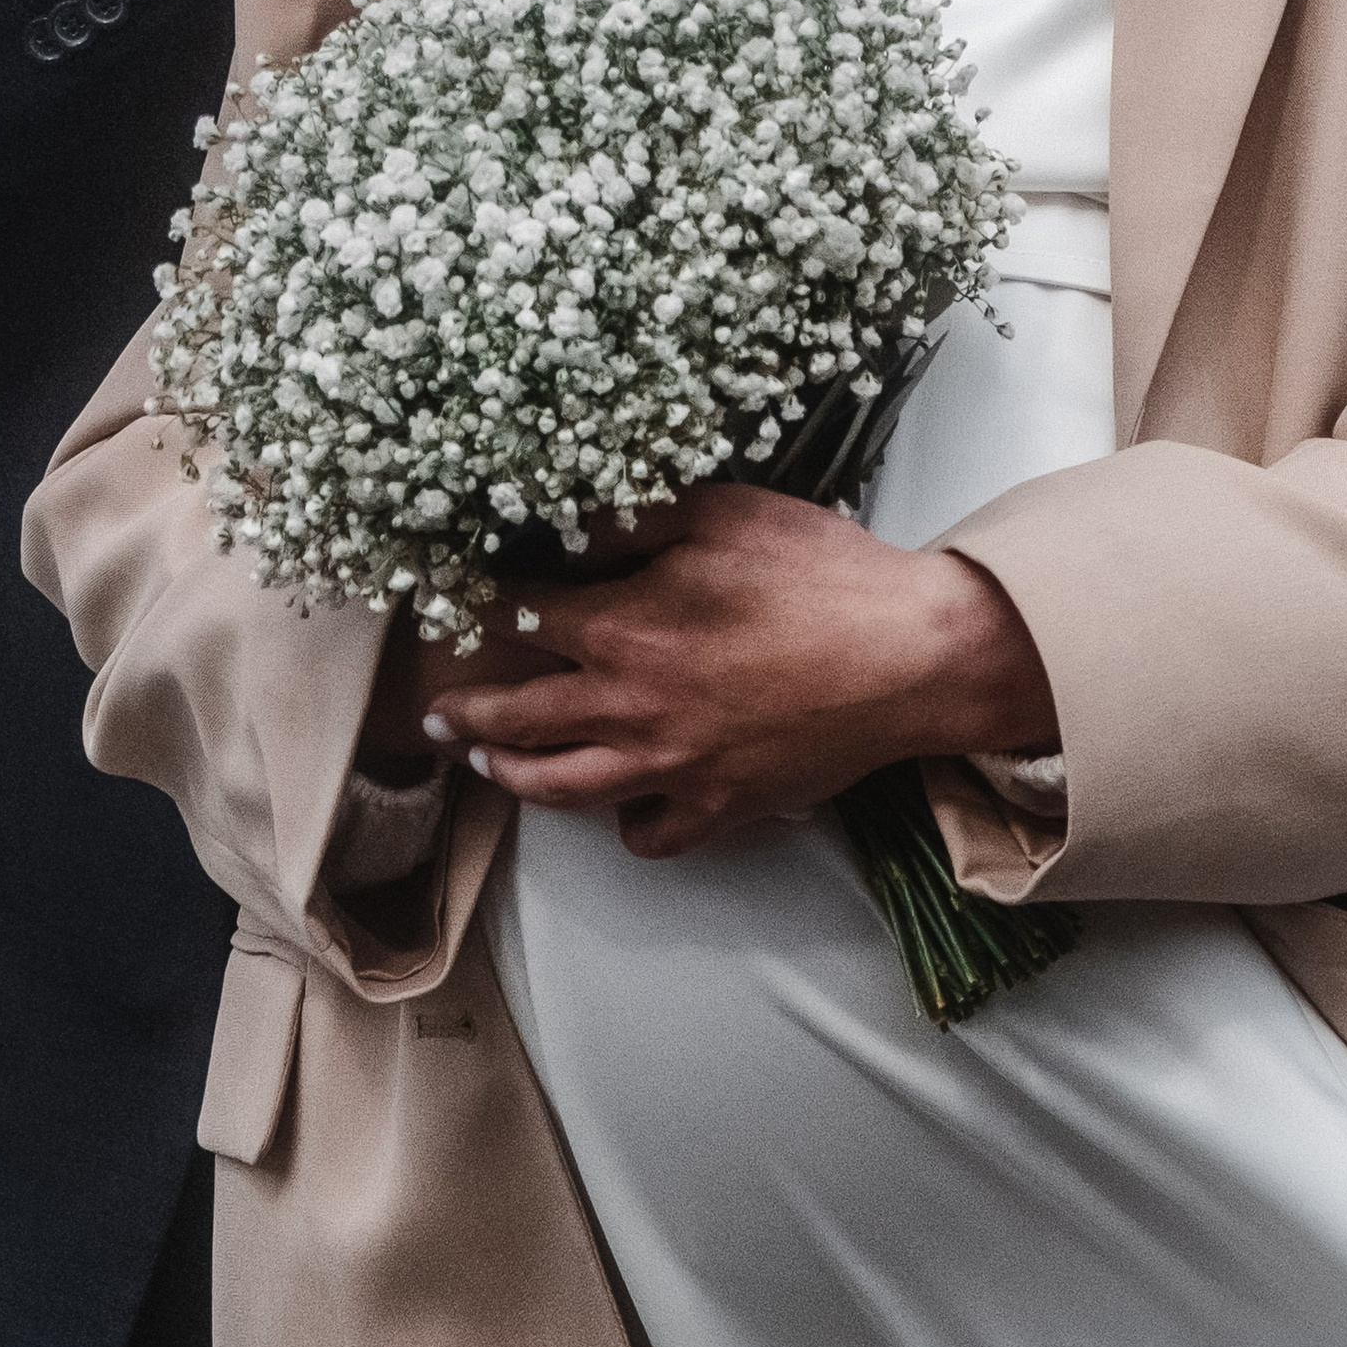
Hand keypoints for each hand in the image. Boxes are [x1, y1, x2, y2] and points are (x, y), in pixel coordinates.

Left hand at [417, 483, 1055, 856]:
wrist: (910, 655)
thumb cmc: (819, 573)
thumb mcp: (720, 512)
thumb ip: (633, 517)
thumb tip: (567, 523)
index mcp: (623, 628)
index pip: (520, 619)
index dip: (477, 610)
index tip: (450, 606)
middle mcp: (632, 707)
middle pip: (520, 717)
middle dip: (467, 713)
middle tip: (436, 715)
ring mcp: (674, 766)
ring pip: (564, 789)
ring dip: (513, 776)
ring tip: (488, 765)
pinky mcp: (721, 805)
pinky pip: (649, 834)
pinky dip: (625, 823)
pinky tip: (619, 803)